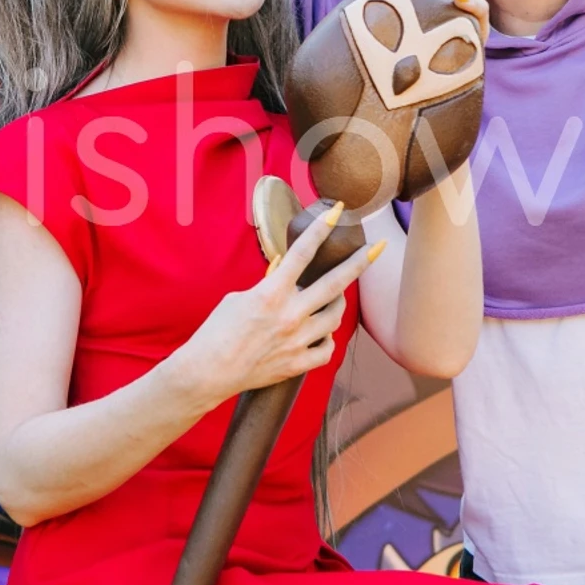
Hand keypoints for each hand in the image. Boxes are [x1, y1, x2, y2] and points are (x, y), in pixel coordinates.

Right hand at [171, 205, 381, 404]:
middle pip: (335, 283)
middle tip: (377, 248)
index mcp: (270, 293)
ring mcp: (297, 341)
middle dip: (359, 262)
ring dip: (337, 303)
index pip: (302, 253)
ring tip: (333, 298)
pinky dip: (325, 340)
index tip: (337, 212)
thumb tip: (283, 268)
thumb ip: (267, 284)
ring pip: (335, 316)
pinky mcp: (298, 364)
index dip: (321, 229)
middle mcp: (289, 315)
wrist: (207, 373)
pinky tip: (319, 335)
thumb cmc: (217, 332)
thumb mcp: (238, 298)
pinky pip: (327, 348)